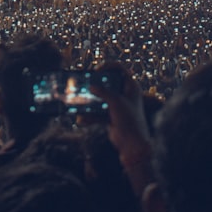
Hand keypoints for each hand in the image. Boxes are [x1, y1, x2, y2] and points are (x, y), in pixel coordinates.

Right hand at [90, 63, 153, 196]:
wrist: (132, 145)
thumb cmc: (129, 120)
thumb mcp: (116, 102)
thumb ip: (103, 92)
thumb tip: (91, 86)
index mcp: (131, 87)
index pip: (119, 69)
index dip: (107, 66)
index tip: (96, 70)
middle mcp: (125, 94)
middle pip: (107, 83)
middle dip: (95, 84)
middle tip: (84, 83)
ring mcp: (118, 106)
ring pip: (101, 99)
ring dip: (90, 101)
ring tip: (79, 101)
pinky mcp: (112, 117)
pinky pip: (98, 112)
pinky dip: (90, 115)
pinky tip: (81, 119)